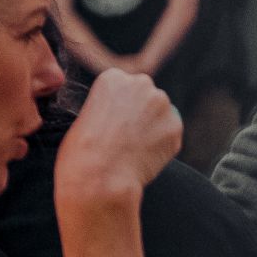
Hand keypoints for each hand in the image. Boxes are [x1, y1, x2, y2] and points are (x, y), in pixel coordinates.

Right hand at [54, 69, 181, 209]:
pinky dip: (161, 144)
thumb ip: (108, 107)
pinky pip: (169, 133)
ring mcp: (161, 104)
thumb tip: (125, 116)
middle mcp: (141, 84)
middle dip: (138, 111)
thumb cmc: (81, 152)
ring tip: (133, 149)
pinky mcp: (175, 126)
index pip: (122, 85)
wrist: (99, 178)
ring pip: (160, 113)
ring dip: (151, 126)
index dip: (117, 106)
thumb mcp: (84, 117)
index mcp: (113, 78)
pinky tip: (144, 156)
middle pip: (144, 95)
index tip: (111, 122)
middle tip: (124, 135)